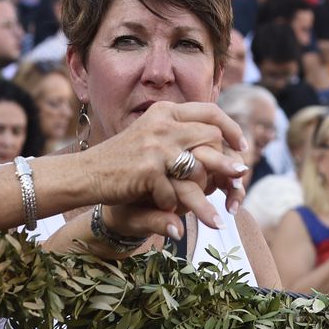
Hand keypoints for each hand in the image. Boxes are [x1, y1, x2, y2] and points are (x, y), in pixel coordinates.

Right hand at [87, 101, 249, 238]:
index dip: (230, 127)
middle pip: (211, 138)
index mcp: (164, 112)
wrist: (87, 173)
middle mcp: (162, 124)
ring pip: (198, 171)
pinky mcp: (148, 169)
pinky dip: (172, 206)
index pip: (209, 111)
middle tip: (240, 176)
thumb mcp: (151, 138)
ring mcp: (156, 146)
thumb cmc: (122, 160)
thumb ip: (179, 135)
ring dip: (207, 199)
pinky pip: (174, 192)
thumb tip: (218, 138)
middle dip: (227, 162)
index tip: (241, 146)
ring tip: (221, 218)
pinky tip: (169, 212)